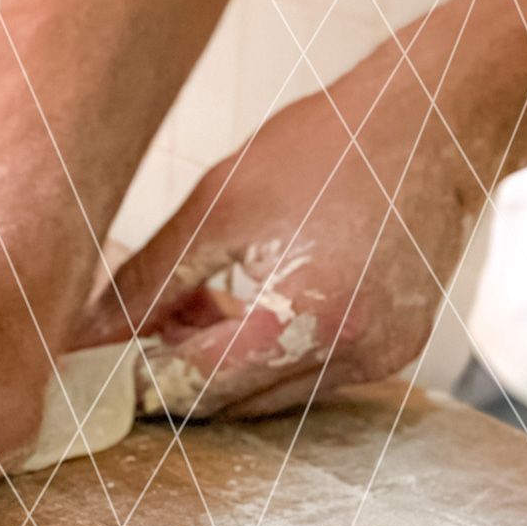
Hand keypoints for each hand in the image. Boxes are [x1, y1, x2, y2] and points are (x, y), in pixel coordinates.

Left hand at [77, 61, 481, 417]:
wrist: (438, 121)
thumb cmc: (330, 146)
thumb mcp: (220, 205)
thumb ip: (150, 281)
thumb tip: (88, 333)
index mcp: (309, 316)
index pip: (199, 383)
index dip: (141, 379)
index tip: (100, 365)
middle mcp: (353, 353)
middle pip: (233, 403)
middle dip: (179, 373)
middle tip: (143, 324)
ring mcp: (381, 360)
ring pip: (268, 398)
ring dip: (221, 368)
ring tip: (195, 303)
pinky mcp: (394, 354)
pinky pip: (307, 379)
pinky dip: (265, 357)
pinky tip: (243, 305)